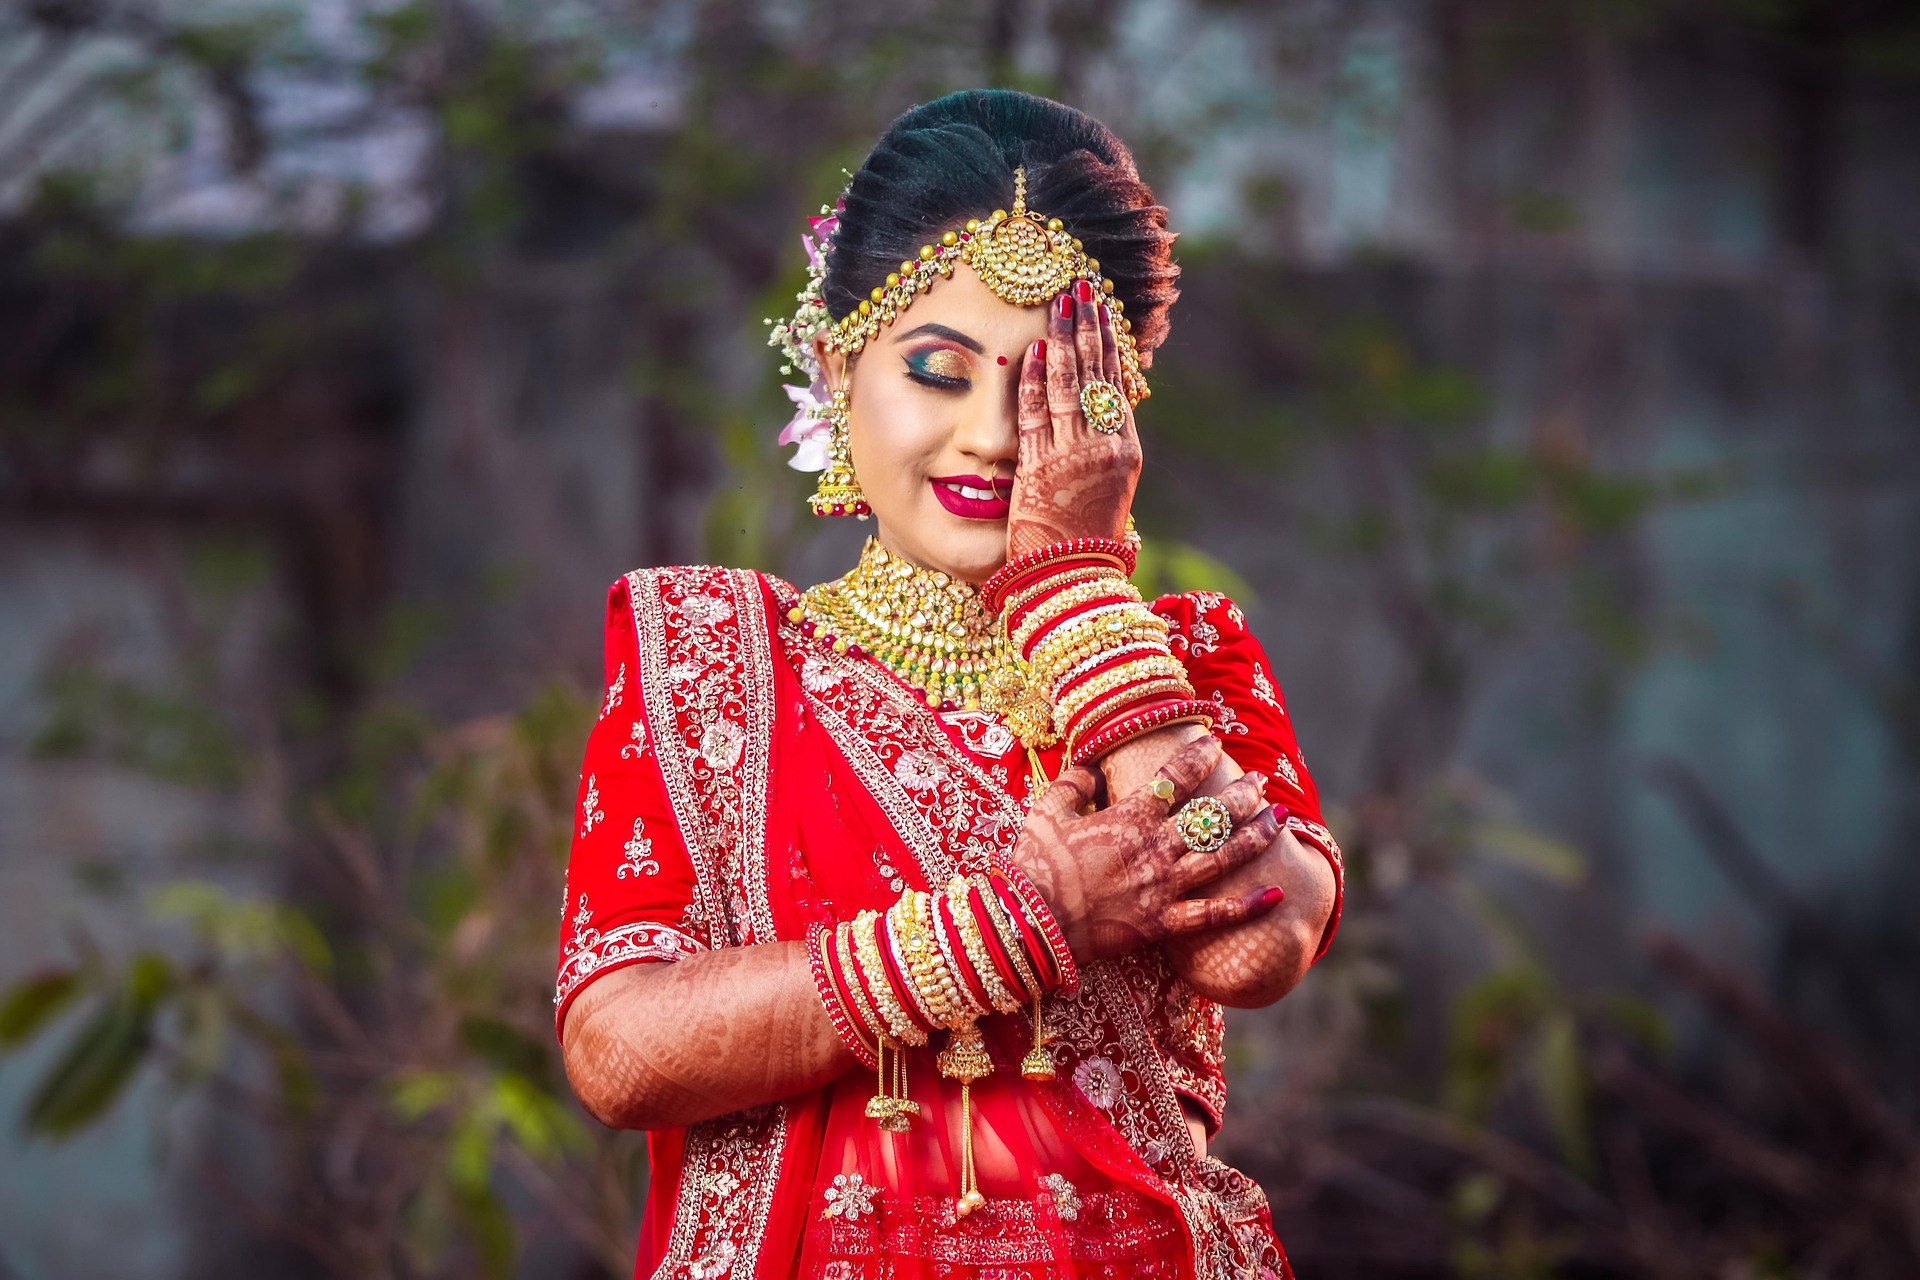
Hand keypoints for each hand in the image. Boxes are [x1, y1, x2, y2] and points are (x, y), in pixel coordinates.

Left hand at [1007, 282, 1140, 559]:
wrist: (1075, 583)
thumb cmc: (1085, 545)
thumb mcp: (1106, 494)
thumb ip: (1100, 454)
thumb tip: (1093, 419)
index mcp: (1126, 452)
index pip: (1116, 383)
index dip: (1109, 344)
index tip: (1102, 310)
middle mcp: (1106, 448)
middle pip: (1097, 374)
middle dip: (1088, 327)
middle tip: (1081, 287)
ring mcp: (1075, 457)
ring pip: (1069, 386)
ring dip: (1063, 340)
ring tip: (1058, 302)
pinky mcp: (1043, 470)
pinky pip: (1037, 415)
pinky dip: (1035, 381)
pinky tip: (1032, 350)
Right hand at [1007, 736, 1285, 963]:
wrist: (1030, 921)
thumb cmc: (1034, 865)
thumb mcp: (1047, 812)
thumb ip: (1074, 783)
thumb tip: (1092, 765)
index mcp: (1128, 817)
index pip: (1176, 778)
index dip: (1198, 756)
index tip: (1214, 742)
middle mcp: (1154, 848)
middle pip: (1212, 815)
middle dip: (1241, 794)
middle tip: (1260, 780)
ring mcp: (1163, 886)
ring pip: (1223, 856)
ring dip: (1256, 836)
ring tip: (1280, 818)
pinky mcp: (1163, 922)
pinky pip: (1214, 914)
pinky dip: (1248, 905)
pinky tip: (1277, 893)